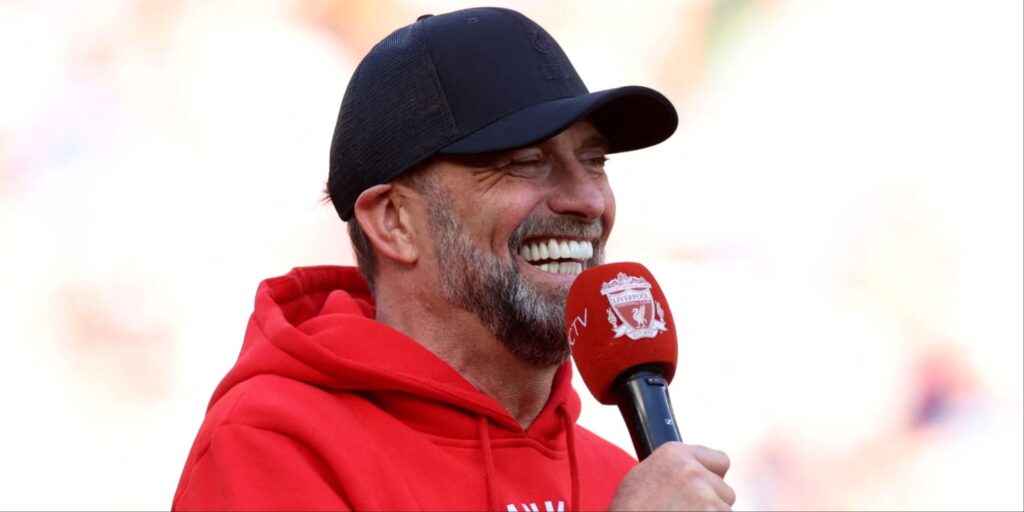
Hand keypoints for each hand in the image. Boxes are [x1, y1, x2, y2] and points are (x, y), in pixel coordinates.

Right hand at [610, 442, 734, 510]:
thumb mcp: (643, 476)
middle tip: (686, 510)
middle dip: (712, 503)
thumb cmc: (630, 509)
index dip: (713, 477)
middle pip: (724, 490)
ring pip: (724, 509)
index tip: (708, 488)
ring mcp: (705, 496)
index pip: (719, 460)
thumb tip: (692, 470)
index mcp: (674, 454)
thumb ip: (673, 469)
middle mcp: (692, 471)